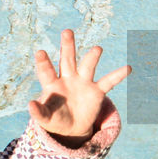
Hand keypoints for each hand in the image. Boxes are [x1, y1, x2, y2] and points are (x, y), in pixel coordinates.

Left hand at [28, 29, 129, 146]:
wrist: (72, 127)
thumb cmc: (55, 119)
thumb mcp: (45, 118)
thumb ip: (38, 112)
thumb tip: (30, 105)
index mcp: (52, 84)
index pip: (46, 71)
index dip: (43, 62)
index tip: (40, 52)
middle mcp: (68, 78)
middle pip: (67, 60)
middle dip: (67, 46)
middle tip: (67, 31)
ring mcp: (83, 83)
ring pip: (87, 66)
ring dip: (92, 57)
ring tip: (98, 49)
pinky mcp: (96, 91)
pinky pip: (108, 82)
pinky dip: (118, 75)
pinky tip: (128, 68)